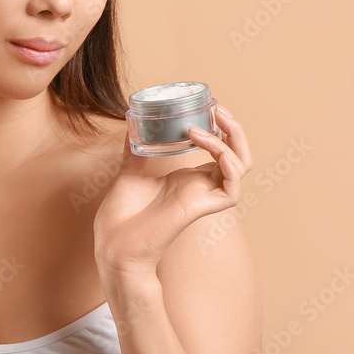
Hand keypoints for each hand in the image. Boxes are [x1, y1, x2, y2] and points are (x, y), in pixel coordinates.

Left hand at [92, 105, 252, 277]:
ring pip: (240, 167)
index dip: (222, 130)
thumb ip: (136, 150)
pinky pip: (231, 187)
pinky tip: (209, 146)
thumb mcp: (130, 172)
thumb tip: (132, 123)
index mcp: (188, 180)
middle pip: (238, 157)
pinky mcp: (201, 208)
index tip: (210, 108)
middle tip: (219, 110)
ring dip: (230, 140)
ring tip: (211, 123)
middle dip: (234, 131)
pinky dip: (227, 162)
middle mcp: (200, 187)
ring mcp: (203, 197)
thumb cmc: (122, 217)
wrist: (113, 245)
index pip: (221, 152)